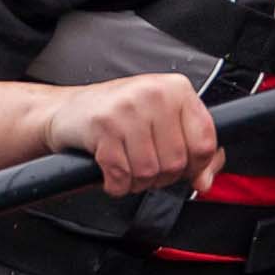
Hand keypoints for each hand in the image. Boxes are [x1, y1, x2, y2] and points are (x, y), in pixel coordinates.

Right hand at [42, 71, 225, 196]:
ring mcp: (128, 108)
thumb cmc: (120, 116)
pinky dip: (116, 185)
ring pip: (149, 172)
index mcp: (177, 89)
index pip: (204, 143)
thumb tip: (204, 182)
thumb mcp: (164, 122)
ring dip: (136, 182)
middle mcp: (154, 93)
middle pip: (176, 163)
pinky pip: (121, 176)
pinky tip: (110, 171)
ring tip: (126, 166)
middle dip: (160, 176)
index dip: (194, 166)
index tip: (181, 168)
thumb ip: (194, 150)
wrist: (69, 111)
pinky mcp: (103, 126)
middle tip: (144, 164)